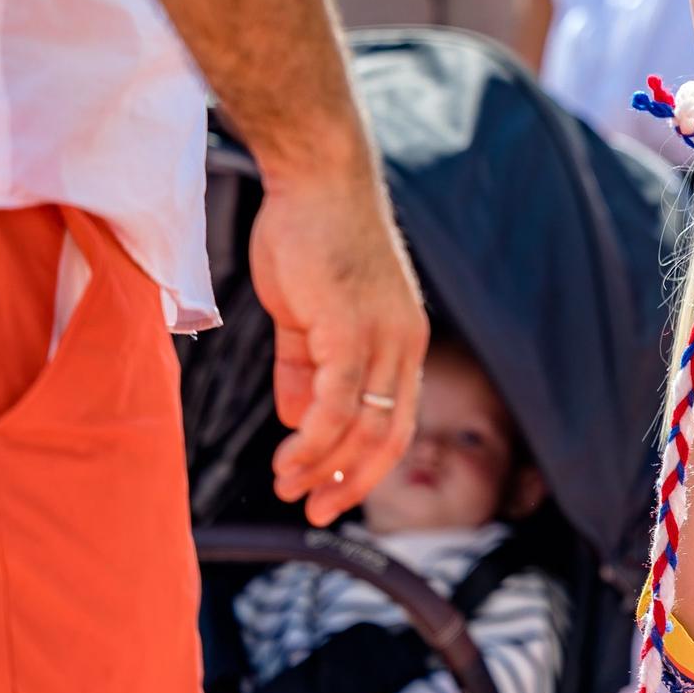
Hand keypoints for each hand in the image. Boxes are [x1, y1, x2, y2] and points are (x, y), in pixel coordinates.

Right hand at [251, 168, 427, 525]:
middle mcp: (405, 343)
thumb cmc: (310, 237)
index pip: (397, 418)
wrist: (316, 180)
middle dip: (353, 481)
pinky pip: (339, 402)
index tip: (331, 492)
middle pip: (391, 434)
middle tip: (317, 512)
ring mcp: (384, 336)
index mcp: (402, 340)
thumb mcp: (308, 314)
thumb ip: (304, 369)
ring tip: (289, 487)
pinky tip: (291, 458)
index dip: (366, 462)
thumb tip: (300, 420)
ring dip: (324, 466)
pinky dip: (317, 439)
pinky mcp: (354, 328)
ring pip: (364, 425)